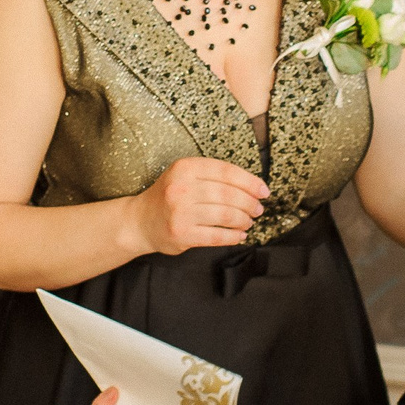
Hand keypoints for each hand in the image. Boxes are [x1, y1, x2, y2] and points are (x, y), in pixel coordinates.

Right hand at [133, 157, 267, 255]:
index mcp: (185, 167)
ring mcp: (181, 212)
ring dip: (243, 220)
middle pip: (228, 194)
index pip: (226, 171)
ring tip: (248, 222)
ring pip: (226, 215)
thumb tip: (253, 187)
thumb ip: (212, 177)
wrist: (139, 221)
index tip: (264, 191)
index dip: (250, 182)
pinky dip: (233, 236)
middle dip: (249, 203)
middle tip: (258, 209)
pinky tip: (239, 235)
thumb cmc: (169, 197)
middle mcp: (181, 188)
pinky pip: (217, 236)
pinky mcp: (182, 234)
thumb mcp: (185, 176)